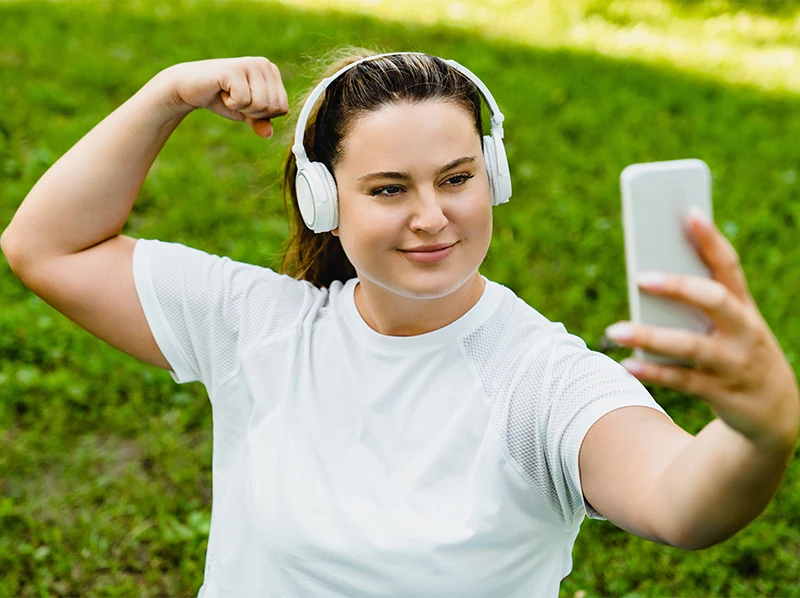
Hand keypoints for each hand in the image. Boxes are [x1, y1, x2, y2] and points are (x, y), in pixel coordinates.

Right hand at [160, 57, 288, 137]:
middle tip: (235, 99)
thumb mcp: (246, 113)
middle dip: (252, 112)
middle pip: (272, 108)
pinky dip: (230, 103)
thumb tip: (268, 133)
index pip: (283, 108)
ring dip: (241, 107)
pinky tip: (221, 91)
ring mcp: (250, 64)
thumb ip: (260, 121)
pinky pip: (243, 100)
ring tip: (228, 94)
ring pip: (260, 105)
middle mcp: (264, 64)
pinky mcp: (234, 69)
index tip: (245, 102)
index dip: (263, 114)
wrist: (189, 87)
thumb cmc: (221, 98)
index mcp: (272, 72)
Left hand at [604, 210, 799, 448]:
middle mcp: (744, 330)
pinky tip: (627, 364)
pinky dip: (653, 372)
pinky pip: (683, 381)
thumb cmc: (736, 350)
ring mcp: (734, 363)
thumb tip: (644, 275)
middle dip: (679, 286)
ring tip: (614, 330)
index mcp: (744, 305)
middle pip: (714, 300)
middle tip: (641, 277)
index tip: (689, 212)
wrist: (777, 411)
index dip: (710, 239)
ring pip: (691, 346)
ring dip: (650, 337)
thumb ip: (695, 302)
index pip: (729, 265)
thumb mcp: (729, 325)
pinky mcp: (722, 393)